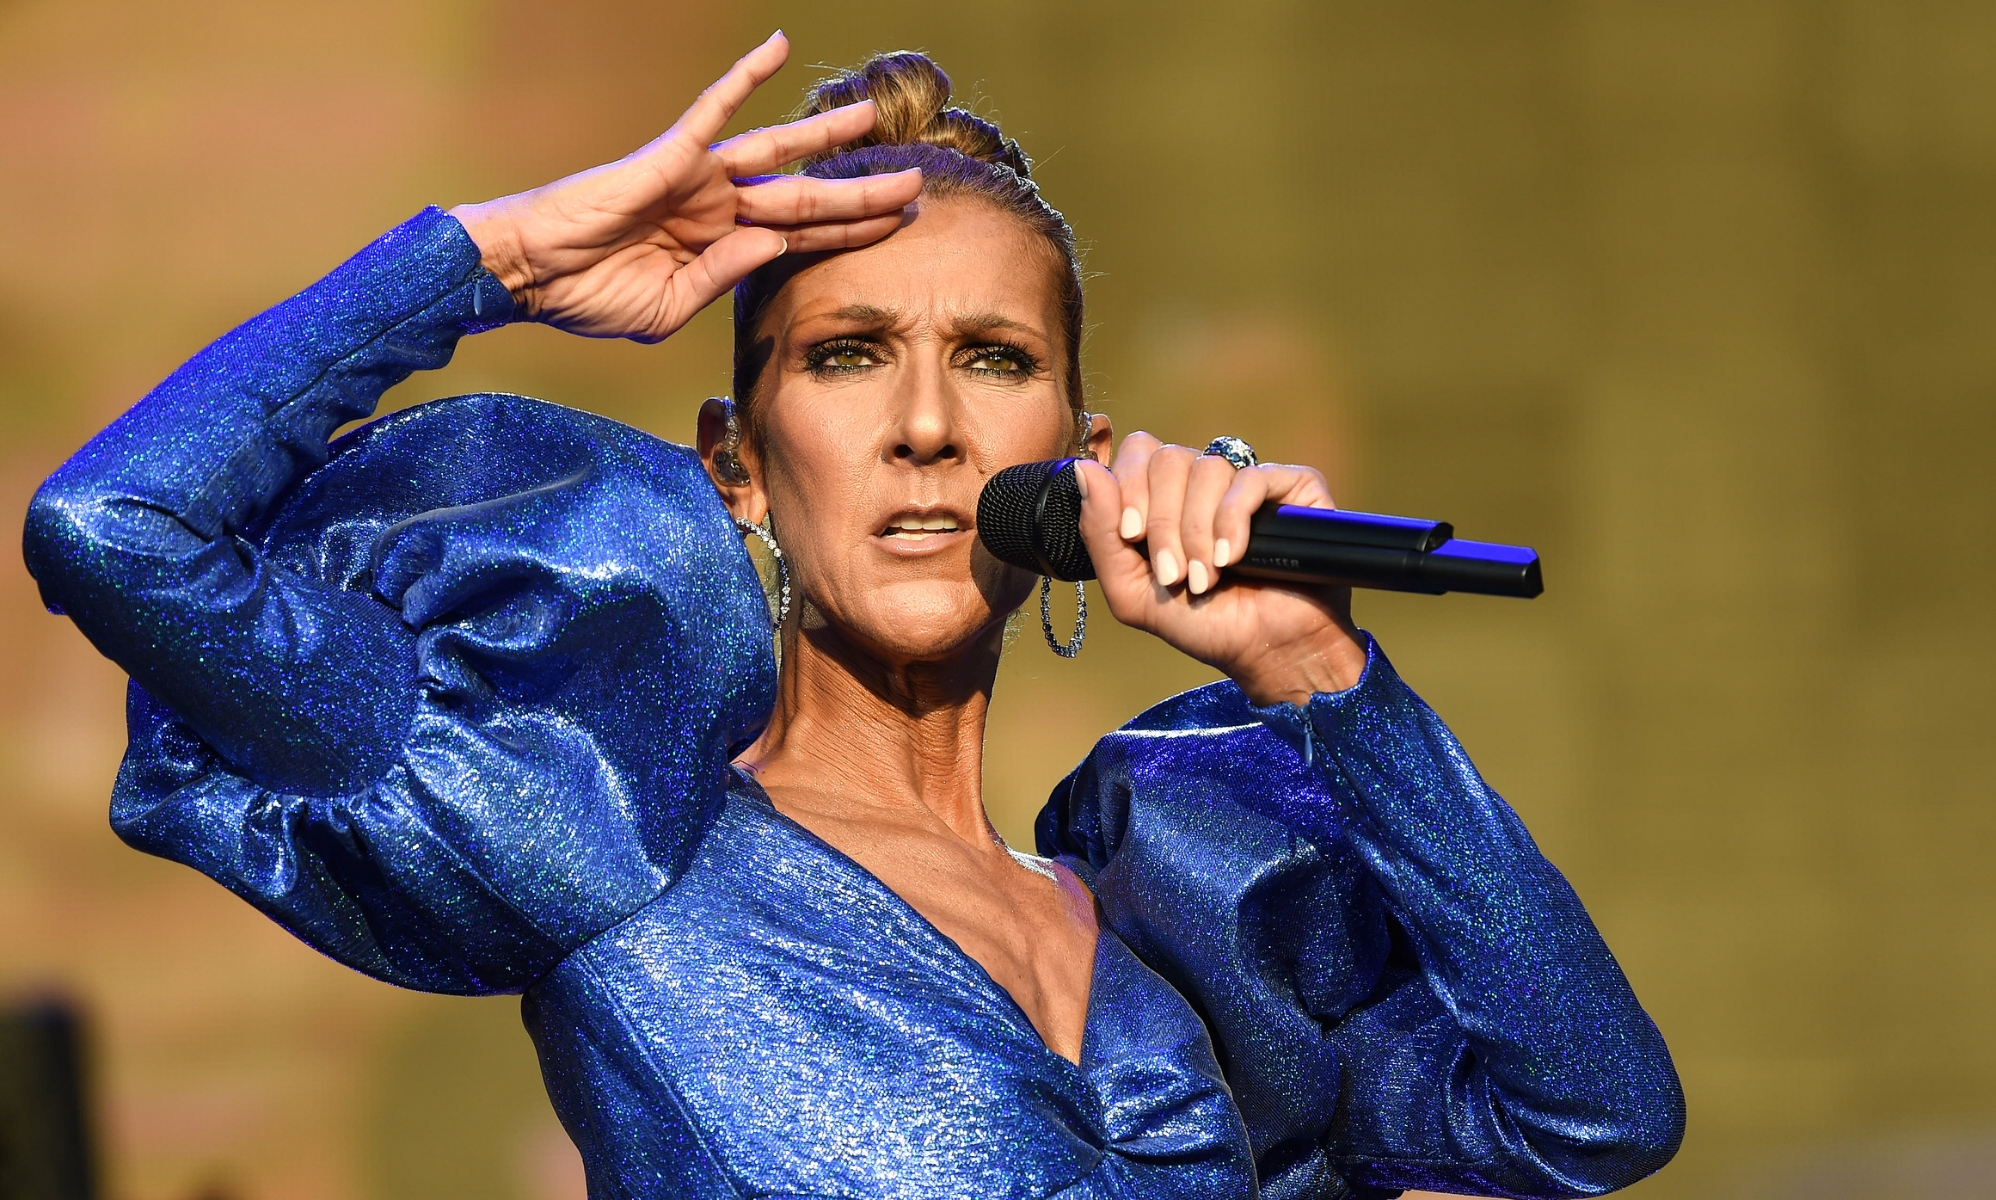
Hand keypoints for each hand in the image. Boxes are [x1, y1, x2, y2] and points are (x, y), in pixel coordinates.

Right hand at [449, 32, 923, 342]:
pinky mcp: (671, 155)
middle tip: (917, 186)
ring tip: (874, 118)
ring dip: (826, 137)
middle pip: (807, 199)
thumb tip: (773, 244)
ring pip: (777, 153)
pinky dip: (744, 75)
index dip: (852, 234)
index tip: (900, 227)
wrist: (531, 274)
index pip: (804, 240)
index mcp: (724, 251)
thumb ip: (724, 278)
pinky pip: (714, 107)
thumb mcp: (667, 310)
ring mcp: (699, 180)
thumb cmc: (588, 297)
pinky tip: (775, 46)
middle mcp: (721, 210)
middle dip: (863, 195)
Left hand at [1074, 433, 1368, 705]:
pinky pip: (1250, 478)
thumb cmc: (1203, 623)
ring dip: (1197, 533)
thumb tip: (1085, 469)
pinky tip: (1232, 558)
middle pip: (1168, 458)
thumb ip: (1100, 534)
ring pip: (1207, 468)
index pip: (1139, 451)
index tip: (1131, 536)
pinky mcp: (1292, 487)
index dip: (1129, 487)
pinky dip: (1232, 521)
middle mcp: (1206, 483)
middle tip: (1173, 574)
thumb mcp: (1132, 591)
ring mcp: (1249, 482)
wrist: (1268, 651)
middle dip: (1163, 523)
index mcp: (1166, 497)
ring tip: (1206, 579)